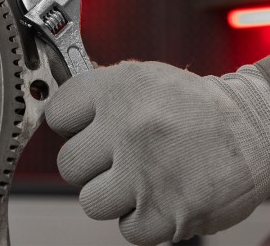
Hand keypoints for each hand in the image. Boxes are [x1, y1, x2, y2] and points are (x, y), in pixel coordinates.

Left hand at [45, 61, 269, 244]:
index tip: (80, 128)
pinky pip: (126, 229)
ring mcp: (146, 171)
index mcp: (117, 89)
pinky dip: (141, 218)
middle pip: (68, 164)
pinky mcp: (167, 212)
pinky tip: (159, 194)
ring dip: (113, 194)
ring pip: (91, 201)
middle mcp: (128, 126)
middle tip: (115, 156)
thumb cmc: (191, 104)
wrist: (252, 126)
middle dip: (89, 164)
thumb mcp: (143, 78)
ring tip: (139, 177)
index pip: (57, 113)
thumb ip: (100, 93)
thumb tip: (64, 111)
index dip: (68, 124)